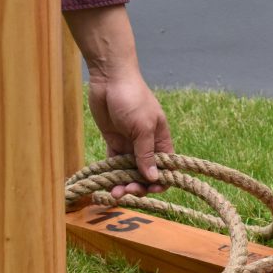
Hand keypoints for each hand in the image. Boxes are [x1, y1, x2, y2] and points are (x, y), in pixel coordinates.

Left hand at [89, 72, 173, 198]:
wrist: (110, 79)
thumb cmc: (132, 99)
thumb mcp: (142, 127)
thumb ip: (147, 153)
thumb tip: (154, 178)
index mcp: (161, 140)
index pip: (167, 167)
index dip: (161, 181)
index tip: (151, 189)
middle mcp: (147, 145)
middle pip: (146, 173)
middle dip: (139, 185)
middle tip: (127, 190)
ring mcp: (130, 144)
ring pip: (129, 172)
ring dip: (123, 184)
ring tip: (113, 193)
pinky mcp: (114, 142)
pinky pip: (114, 164)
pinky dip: (111, 175)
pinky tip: (105, 185)